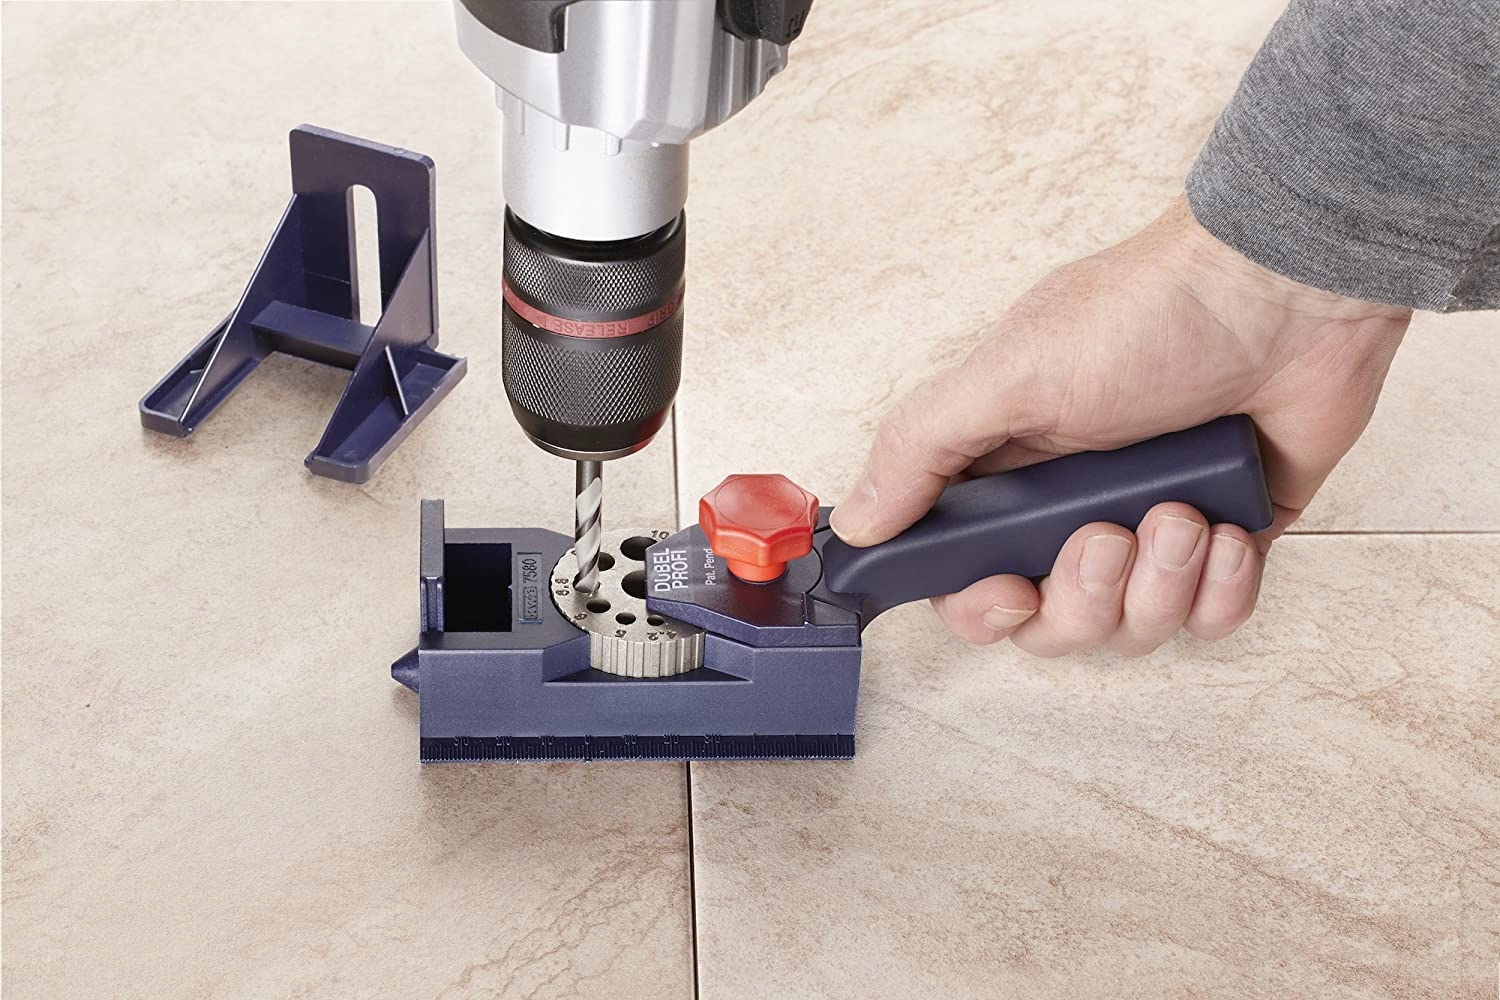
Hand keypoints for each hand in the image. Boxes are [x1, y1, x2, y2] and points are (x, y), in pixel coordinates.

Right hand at [830, 198, 1410, 654]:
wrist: (1286, 290)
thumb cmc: (1146, 317)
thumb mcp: (1010, 374)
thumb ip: (922, 450)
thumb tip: (856, 524)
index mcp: (1011, 474)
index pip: (970, 580)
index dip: (985, 607)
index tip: (1012, 586)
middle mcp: (1076, 510)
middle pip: (1053, 624)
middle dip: (1084, 598)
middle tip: (1109, 534)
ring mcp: (1154, 530)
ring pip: (1134, 629)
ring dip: (1159, 586)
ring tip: (1183, 516)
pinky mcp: (1230, 540)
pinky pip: (1214, 618)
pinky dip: (1223, 590)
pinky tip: (1230, 533)